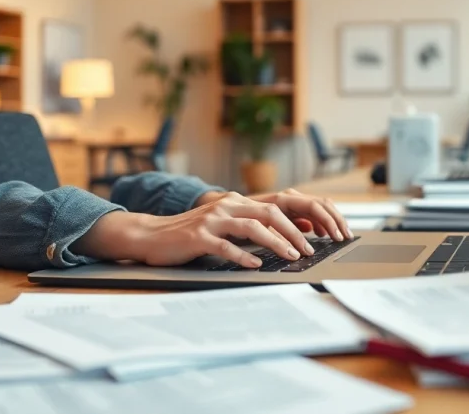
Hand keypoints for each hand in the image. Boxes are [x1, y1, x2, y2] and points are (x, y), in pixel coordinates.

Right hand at [75, 192, 320, 267]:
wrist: (152, 235)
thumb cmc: (192, 235)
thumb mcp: (225, 226)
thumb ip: (252, 227)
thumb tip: (288, 236)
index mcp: (236, 202)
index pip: (275, 207)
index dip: (298, 220)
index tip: (316, 236)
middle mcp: (226, 206)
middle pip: (270, 213)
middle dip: (293, 232)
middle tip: (308, 250)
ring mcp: (212, 221)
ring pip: (252, 227)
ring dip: (275, 242)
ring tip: (291, 256)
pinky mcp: (199, 237)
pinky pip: (225, 246)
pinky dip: (243, 256)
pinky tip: (255, 265)